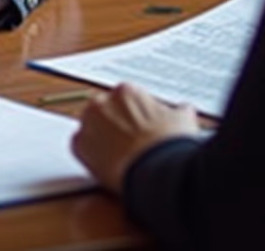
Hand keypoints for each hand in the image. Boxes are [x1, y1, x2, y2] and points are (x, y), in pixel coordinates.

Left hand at [71, 84, 199, 192]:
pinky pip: (80, 147)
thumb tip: (185, 110)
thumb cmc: (170, 146)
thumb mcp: (183, 121)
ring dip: (101, 139)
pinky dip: (90, 155)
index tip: (139, 130)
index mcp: (126, 91)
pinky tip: (107, 165)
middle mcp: (103, 101)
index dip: (133, 117)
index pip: (123, 100)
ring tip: (120, 157)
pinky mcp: (78, 145)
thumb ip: (180, 111)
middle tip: (129, 144)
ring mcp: (88, 123)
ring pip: (91, 128)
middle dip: (114, 126)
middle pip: (104, 112)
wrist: (158, 173)